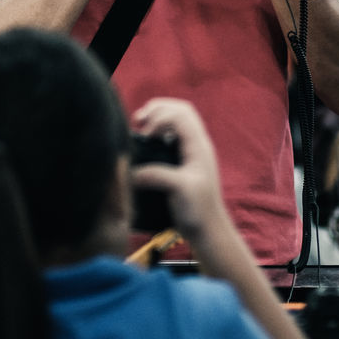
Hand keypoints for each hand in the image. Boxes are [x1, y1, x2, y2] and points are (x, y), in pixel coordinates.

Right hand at [129, 98, 226, 244]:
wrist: (208, 229)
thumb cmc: (198, 210)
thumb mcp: (178, 189)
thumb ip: (156, 175)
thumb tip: (130, 171)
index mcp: (198, 146)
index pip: (180, 115)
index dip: (159, 117)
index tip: (145, 134)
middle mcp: (197, 144)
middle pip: (180, 110)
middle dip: (158, 109)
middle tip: (138, 120)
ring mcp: (192, 152)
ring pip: (177, 121)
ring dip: (158, 118)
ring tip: (140, 127)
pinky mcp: (184, 162)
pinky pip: (172, 136)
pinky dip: (158, 132)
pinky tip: (147, 144)